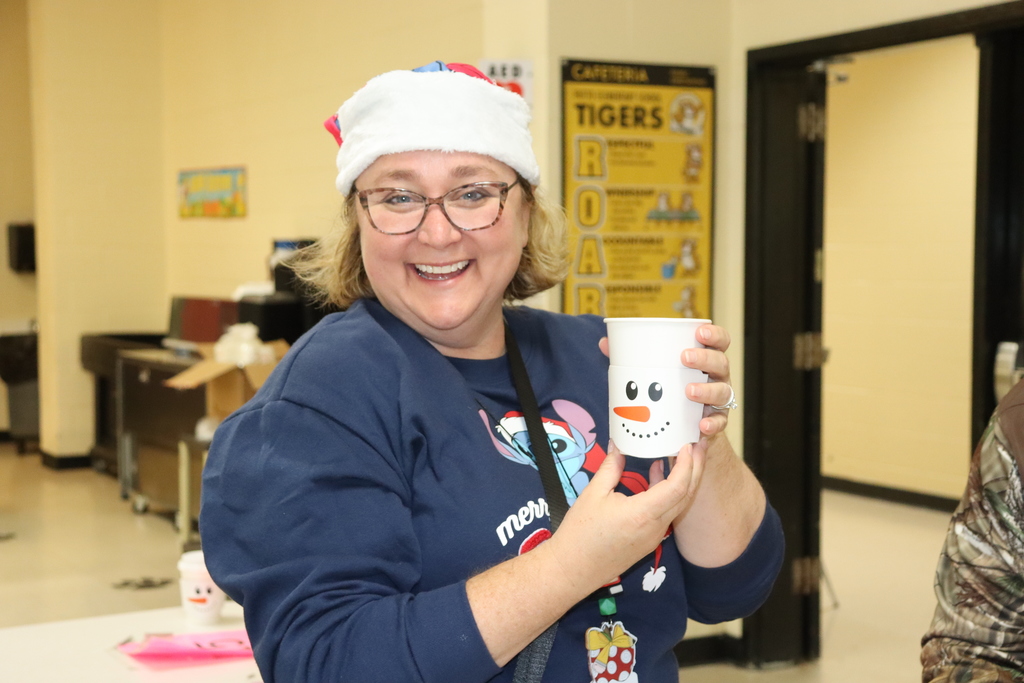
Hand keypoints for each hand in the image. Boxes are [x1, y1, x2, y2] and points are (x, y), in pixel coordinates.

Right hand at [546, 440, 703, 591]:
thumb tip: (618, 446)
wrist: (574, 569)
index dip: (687, 464)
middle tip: (697, 445)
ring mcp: (654, 536)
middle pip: (686, 495)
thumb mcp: (593, 494)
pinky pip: (666, 513)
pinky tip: (658, 476)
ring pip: (678, 505)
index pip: (677, 486)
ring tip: (681, 456)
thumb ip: (610, 468)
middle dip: (695, 469)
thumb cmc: (581, 533)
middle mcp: (655, 527)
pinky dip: (669, 493)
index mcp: (643, 514)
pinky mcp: (649, 541)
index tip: (688, 445)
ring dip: (683, 481)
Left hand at [598, 323, 735, 437]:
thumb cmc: (670, 390)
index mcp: (704, 359)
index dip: (714, 334)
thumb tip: (604, 343)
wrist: (685, 427)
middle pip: (721, 363)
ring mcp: (718, 399)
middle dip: (705, 358)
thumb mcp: (656, 372)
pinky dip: (712, 425)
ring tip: (690, 391)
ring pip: (723, 392)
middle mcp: (716, 376)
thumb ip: (632, 357)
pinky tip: (701, 426)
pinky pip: (720, 423)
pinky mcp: (717, 422)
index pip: (719, 341)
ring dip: (707, 390)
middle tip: (684, 358)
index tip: (699, 332)